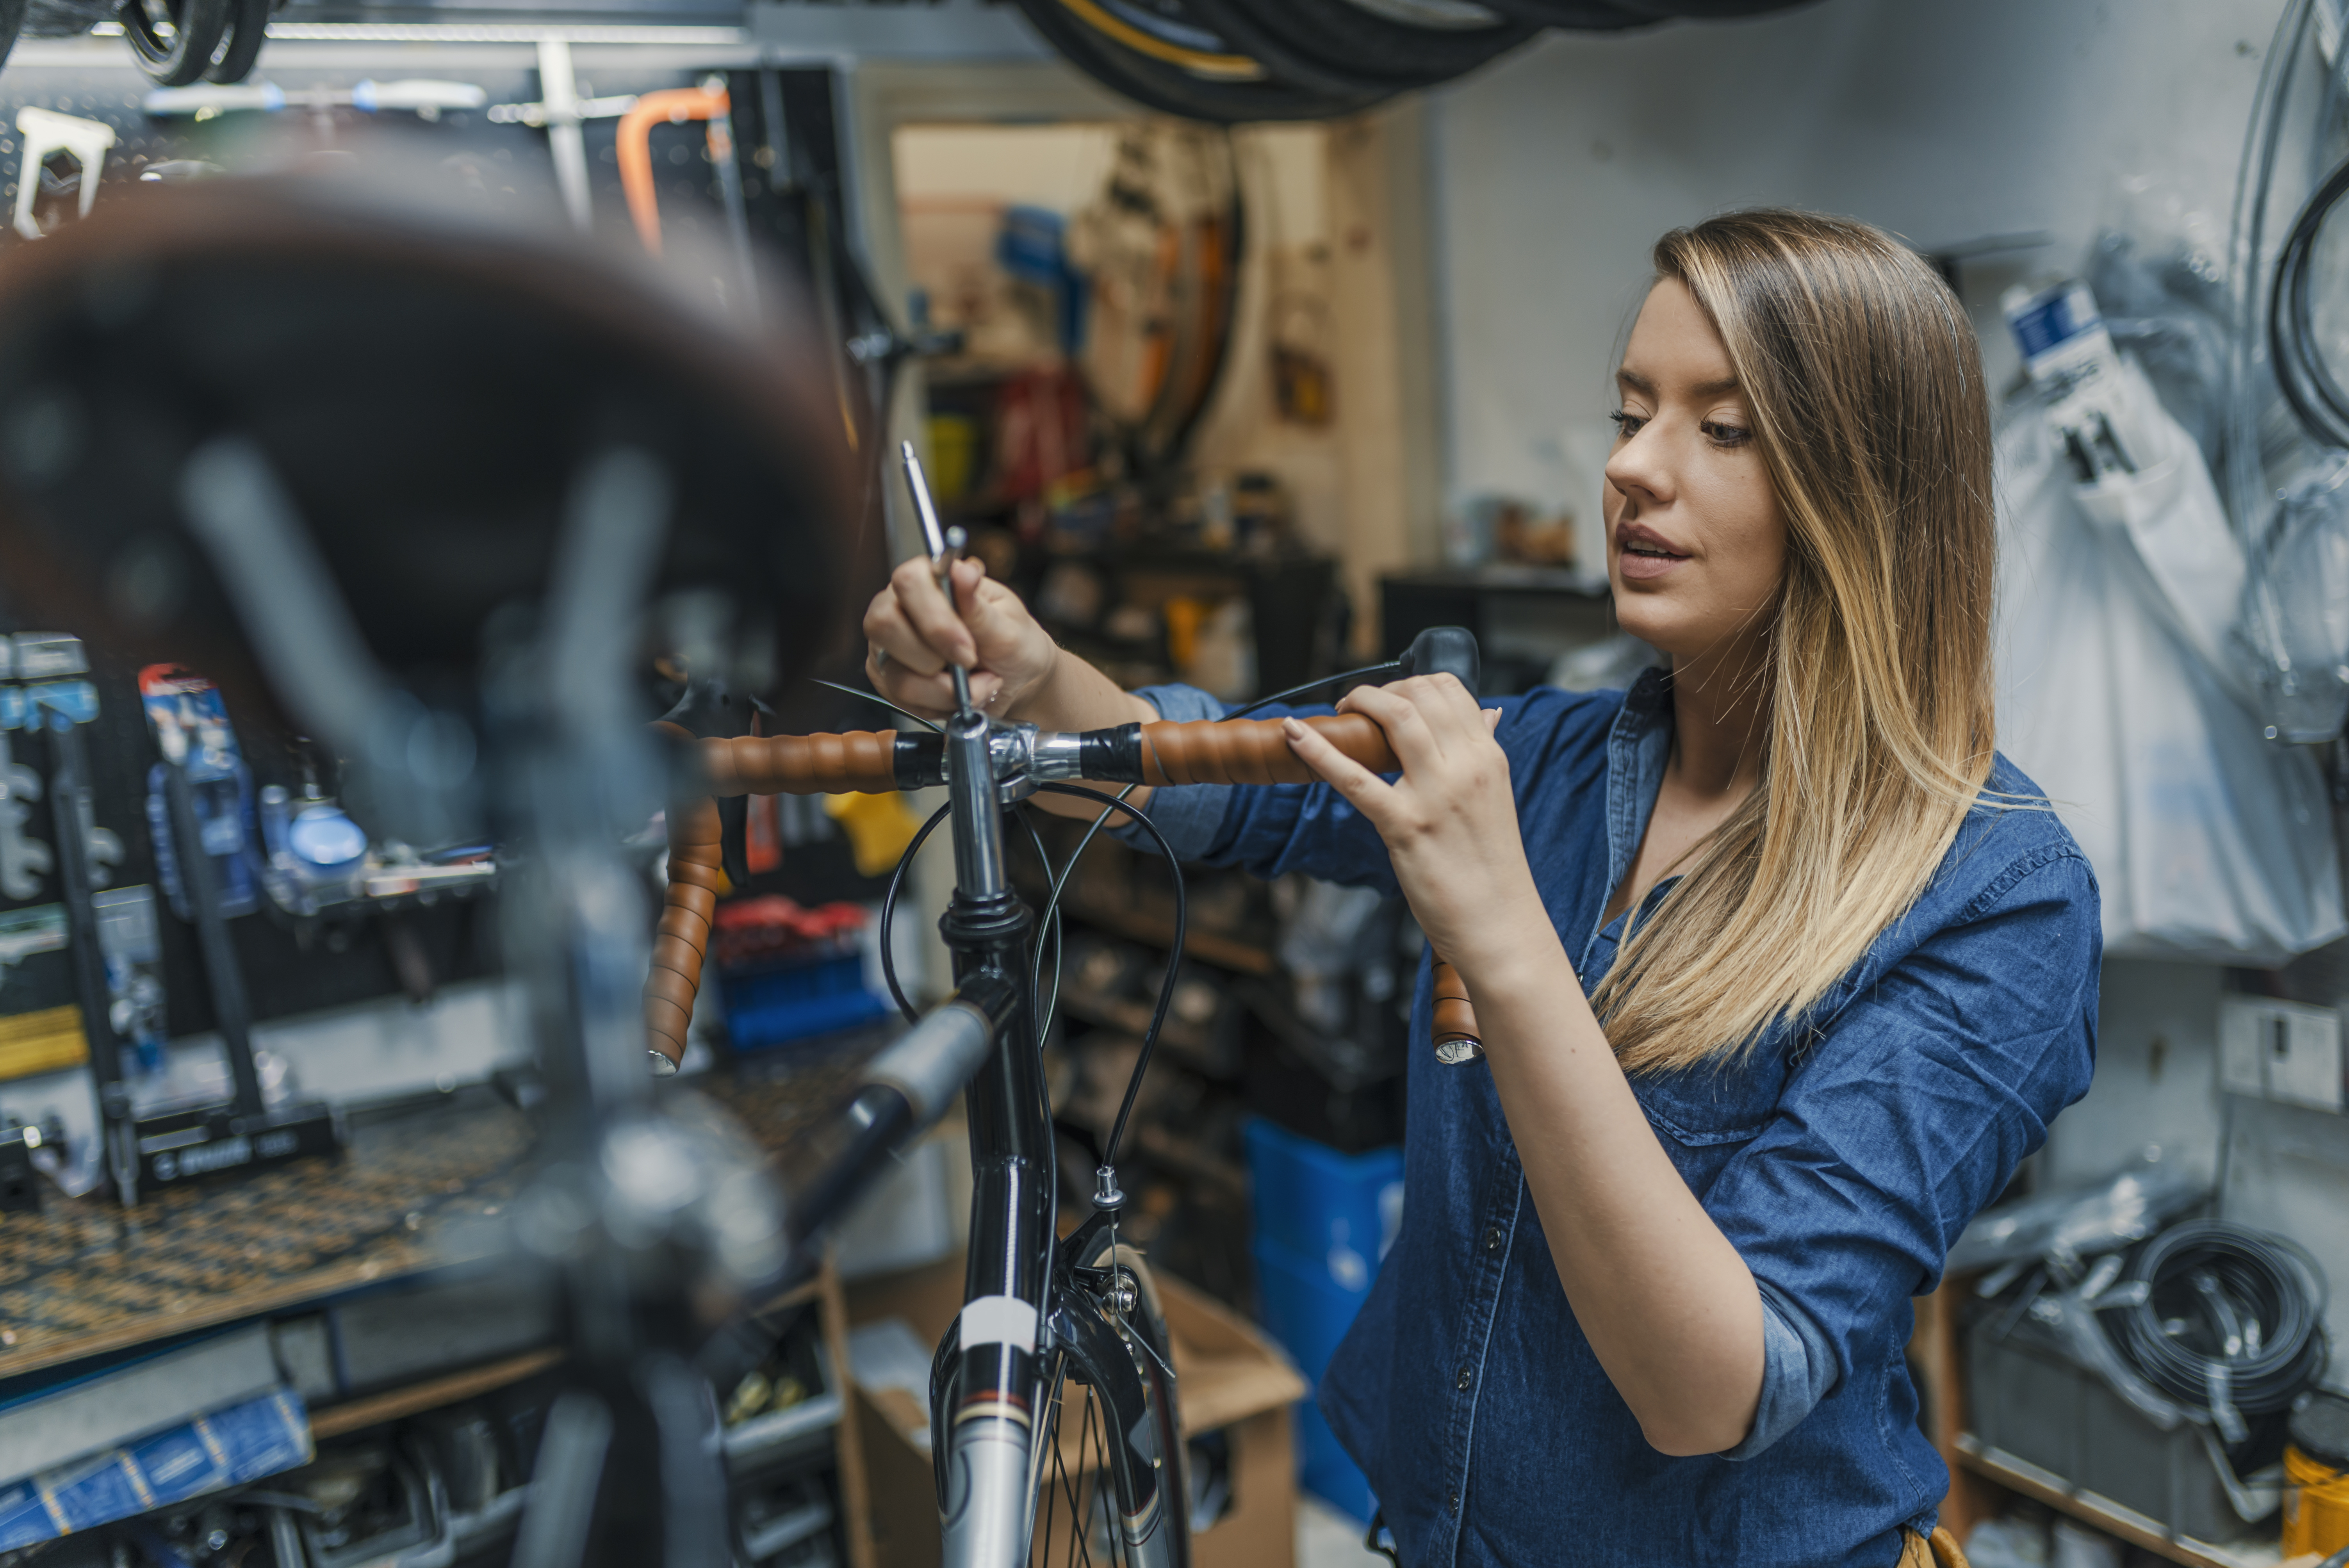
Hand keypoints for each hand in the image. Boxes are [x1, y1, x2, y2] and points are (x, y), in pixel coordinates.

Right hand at [861, 556, 1056, 719]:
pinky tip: (960, 694)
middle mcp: (901, 606)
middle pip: (884, 624)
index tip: (968, 648)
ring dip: (945, 690)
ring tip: (977, 683)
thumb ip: (979, 606)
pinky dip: (939, 704)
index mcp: (930, 579)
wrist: (1015, 679)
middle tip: (970, 665)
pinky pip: (902, 699)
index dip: (935, 620)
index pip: (909, 581)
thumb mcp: (1008, 626)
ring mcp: (890, 644)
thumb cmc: (1013, 642)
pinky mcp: (889, 678)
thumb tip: (965, 571)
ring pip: (896, 673)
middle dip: (933, 658)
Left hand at [1281, 676, 1546, 971]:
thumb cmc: (1492, 865)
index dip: (1412, 681)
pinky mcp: (1406, 826)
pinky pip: (1357, 779)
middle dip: (1381, 689)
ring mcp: (1436, 795)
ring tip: (1341, 711)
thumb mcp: (1497, 796)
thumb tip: (1489, 712)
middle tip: (1358, 706)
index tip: (1389, 696)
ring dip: (1360, 702)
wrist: (1501, 923)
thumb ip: (1484, 751)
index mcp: (1488, 757)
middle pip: (1420, 696)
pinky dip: (1320, 752)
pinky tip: (1295, 735)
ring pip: (1396, 718)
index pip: (1451, 690)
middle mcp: (1467, 767)